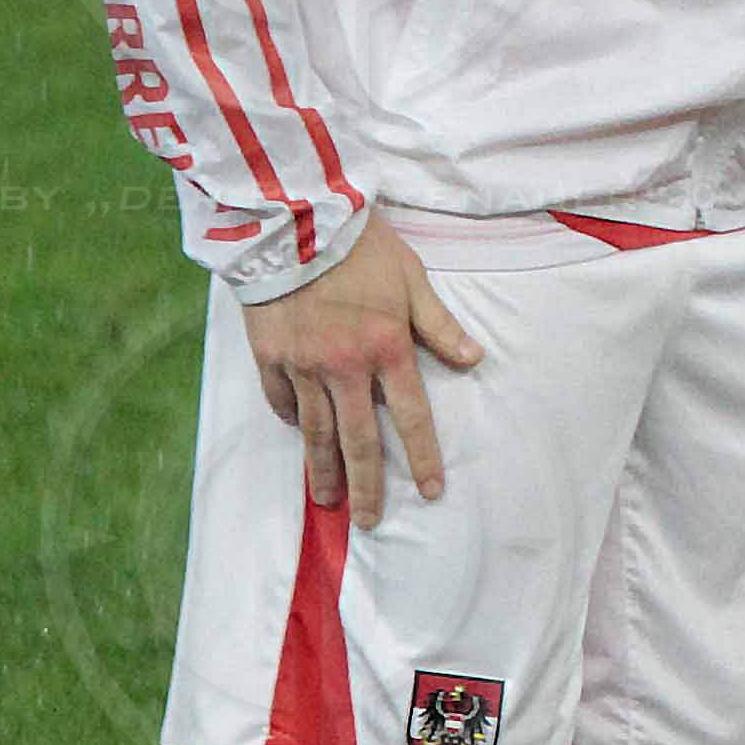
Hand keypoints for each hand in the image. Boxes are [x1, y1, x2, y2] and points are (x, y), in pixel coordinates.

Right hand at [241, 225, 486, 526]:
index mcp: (385, 348)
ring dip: (322, 470)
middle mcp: (344, 367)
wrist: (294, 222)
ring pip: (315, 432)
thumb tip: (476, 360)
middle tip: (369, 522)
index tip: (430, 491)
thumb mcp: (412, 279)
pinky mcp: (269, 356)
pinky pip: (280, 402)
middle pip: (358, 440)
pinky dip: (290, 422)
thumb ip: (440, 326)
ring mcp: (302, 365)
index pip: (411, 416)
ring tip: (326, 500)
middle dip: (366, 486)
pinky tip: (298, 437)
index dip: (421, 457)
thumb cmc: (362, 247)